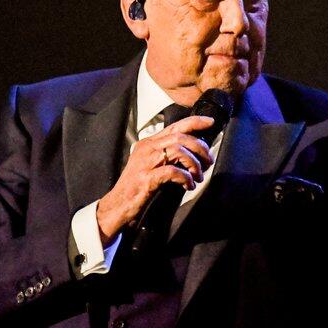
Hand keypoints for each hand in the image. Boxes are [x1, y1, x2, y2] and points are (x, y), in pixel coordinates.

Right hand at [96, 115, 215, 243]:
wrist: (118, 205)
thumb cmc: (137, 187)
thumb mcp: (151, 165)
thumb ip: (167, 156)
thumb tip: (193, 153)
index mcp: (149, 143)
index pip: (175, 126)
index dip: (195, 122)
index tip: (210, 122)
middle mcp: (147, 149)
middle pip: (180, 137)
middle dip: (200, 148)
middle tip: (208, 161)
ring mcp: (146, 163)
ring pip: (178, 151)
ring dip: (194, 163)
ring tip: (198, 176)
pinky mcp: (147, 178)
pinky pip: (172, 171)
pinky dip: (185, 177)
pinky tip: (188, 185)